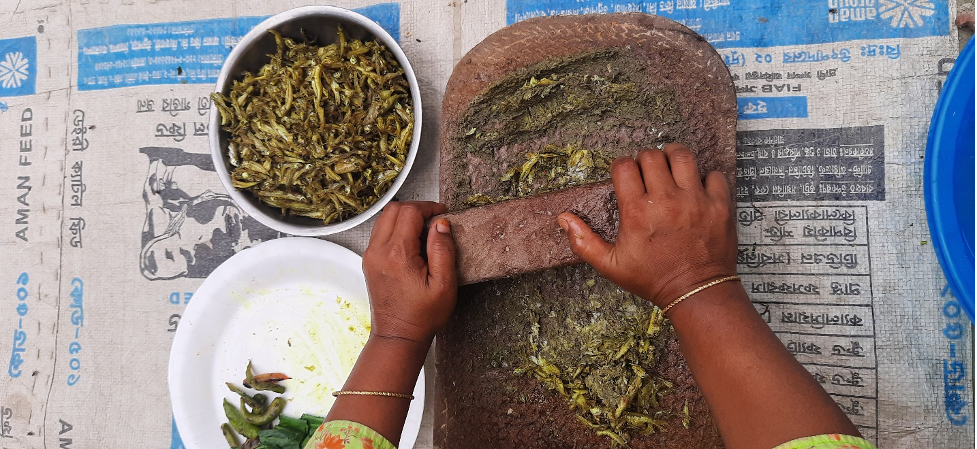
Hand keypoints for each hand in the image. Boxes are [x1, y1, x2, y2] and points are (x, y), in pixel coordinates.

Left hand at [362, 201, 457, 343]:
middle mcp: (378, 251)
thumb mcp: (444, 285)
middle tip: (434, 219)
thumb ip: (443, 250)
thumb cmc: (422, 316)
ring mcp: (370, 256)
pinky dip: (396, 228)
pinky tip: (412, 243)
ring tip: (424, 230)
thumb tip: (441, 224)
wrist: (398, 337)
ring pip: (384, 218)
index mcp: (397, 254)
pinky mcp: (369, 261)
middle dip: (416, 209)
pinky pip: (380, 232)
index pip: (409, 212)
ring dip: (404, 217)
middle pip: (394, 209)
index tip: (442, 213)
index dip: (429, 208)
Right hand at [558, 144, 737, 308]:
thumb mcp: (611, 266)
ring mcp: (695, 200)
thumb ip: (584, 241)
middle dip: (645, 160)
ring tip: (671, 167)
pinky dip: (705, 177)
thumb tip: (563, 219)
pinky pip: (713, 174)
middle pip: (651, 156)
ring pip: (683, 156)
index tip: (626, 176)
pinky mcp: (719, 205)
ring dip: (673, 157)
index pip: (624, 166)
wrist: (696, 292)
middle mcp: (666, 200)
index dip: (621, 167)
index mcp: (637, 211)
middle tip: (647, 173)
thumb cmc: (653, 279)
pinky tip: (697, 188)